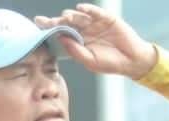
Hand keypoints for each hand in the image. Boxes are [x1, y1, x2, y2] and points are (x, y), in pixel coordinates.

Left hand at [37, 4, 158, 78]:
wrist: (131, 61)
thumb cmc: (109, 63)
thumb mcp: (89, 60)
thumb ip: (75, 51)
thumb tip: (61, 38)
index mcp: (78, 41)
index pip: (61, 33)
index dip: (50, 28)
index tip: (37, 24)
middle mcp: (85, 30)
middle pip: (67, 23)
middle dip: (56, 21)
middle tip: (46, 21)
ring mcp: (95, 24)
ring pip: (80, 17)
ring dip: (72, 15)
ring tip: (66, 17)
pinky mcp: (107, 19)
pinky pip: (96, 12)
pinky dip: (89, 9)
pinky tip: (81, 8)